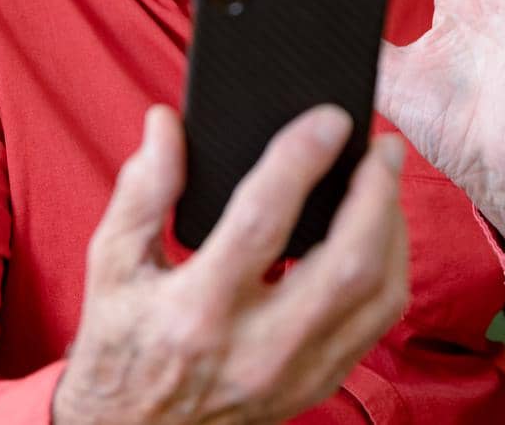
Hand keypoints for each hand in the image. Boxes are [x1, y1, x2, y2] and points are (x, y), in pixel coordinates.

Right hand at [54, 105, 407, 424]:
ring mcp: (293, 374)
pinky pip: (377, 325)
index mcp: (197, 309)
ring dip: (393, 229)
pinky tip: (379, 234)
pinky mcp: (315, 386)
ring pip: (377, 295)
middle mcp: (254, 348)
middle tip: (381, 146)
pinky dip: (389, 271)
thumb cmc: (120, 340)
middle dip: (376, 193)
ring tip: (384, 181)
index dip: (302, 159)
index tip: (330, 118)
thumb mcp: (111, 262)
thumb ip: (142, 190)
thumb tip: (167, 124)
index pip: (263, 219)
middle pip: (348, 262)